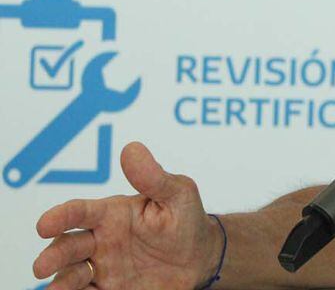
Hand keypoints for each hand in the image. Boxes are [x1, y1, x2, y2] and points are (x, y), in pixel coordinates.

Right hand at [33, 142, 223, 289]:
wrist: (200, 258)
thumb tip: (132, 149)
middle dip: (53, 255)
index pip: (81, 212)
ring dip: (61, 282)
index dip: (61, 216)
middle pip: (68, 246)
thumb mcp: (178, 194)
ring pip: (72, 274)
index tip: (44, 224)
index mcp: (112, 214)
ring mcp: (103, 267)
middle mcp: (101, 241)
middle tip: (42, 266)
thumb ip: (154, 177)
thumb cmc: (186, 219)